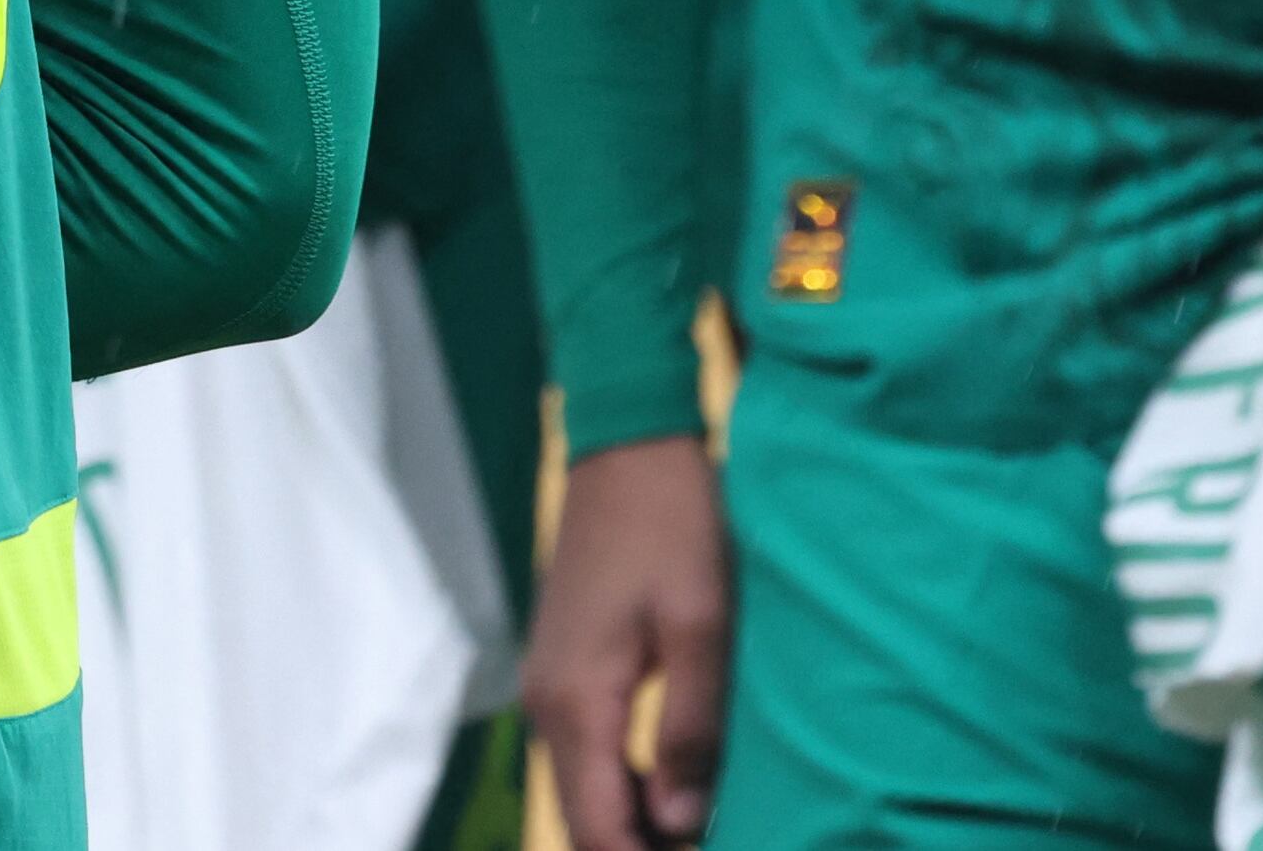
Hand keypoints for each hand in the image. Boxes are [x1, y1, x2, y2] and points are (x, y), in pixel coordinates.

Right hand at [522, 432, 731, 850]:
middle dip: (638, 849)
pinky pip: (586, 757)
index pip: (600, 829)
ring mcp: (548, 687)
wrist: (628, 450)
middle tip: (715, 844)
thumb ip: (690, 729)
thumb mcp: (701, 628)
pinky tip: (674, 791)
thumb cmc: (676, 530)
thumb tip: (682, 822)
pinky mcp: (561, 669)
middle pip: (582, 821)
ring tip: (703, 831)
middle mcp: (547, 707)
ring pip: (583, 792)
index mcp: (577, 702)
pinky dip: (623, 790)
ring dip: (632, 825)